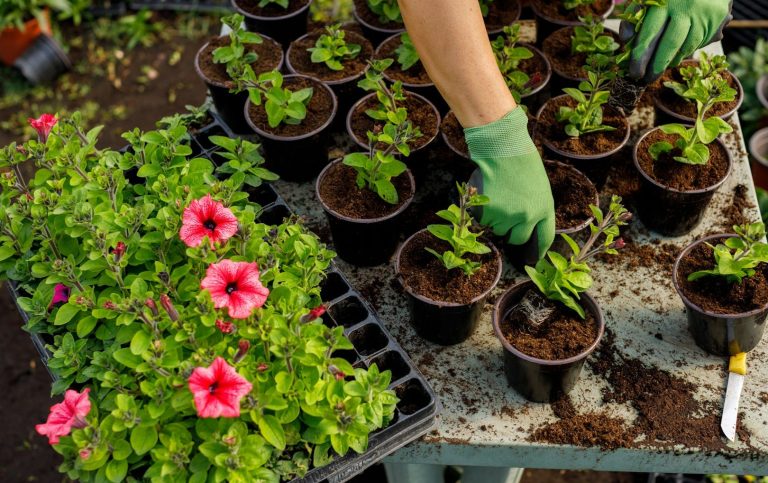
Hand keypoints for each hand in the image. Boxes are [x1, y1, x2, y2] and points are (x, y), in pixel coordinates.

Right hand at [464, 107, 554, 258]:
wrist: (503, 148)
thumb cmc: (522, 161)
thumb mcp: (539, 186)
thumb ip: (536, 206)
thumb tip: (526, 225)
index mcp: (545, 208)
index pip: (545, 238)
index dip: (539, 250)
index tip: (535, 258)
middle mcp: (528, 216)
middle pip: (517, 238)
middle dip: (511, 233)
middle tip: (506, 217)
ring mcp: (507, 216)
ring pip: (498, 229)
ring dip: (495, 220)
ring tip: (497, 197)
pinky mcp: (490, 212)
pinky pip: (484, 221)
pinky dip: (483, 213)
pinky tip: (487, 195)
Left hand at [620, 0, 732, 82]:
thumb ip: (634, 17)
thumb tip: (626, 40)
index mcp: (664, 2)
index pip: (650, 33)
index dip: (641, 56)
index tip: (634, 72)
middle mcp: (685, 7)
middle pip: (670, 44)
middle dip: (656, 66)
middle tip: (646, 80)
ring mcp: (703, 14)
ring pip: (686, 47)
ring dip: (671, 61)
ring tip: (659, 68)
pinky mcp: (717, 19)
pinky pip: (699, 43)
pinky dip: (685, 52)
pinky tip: (675, 55)